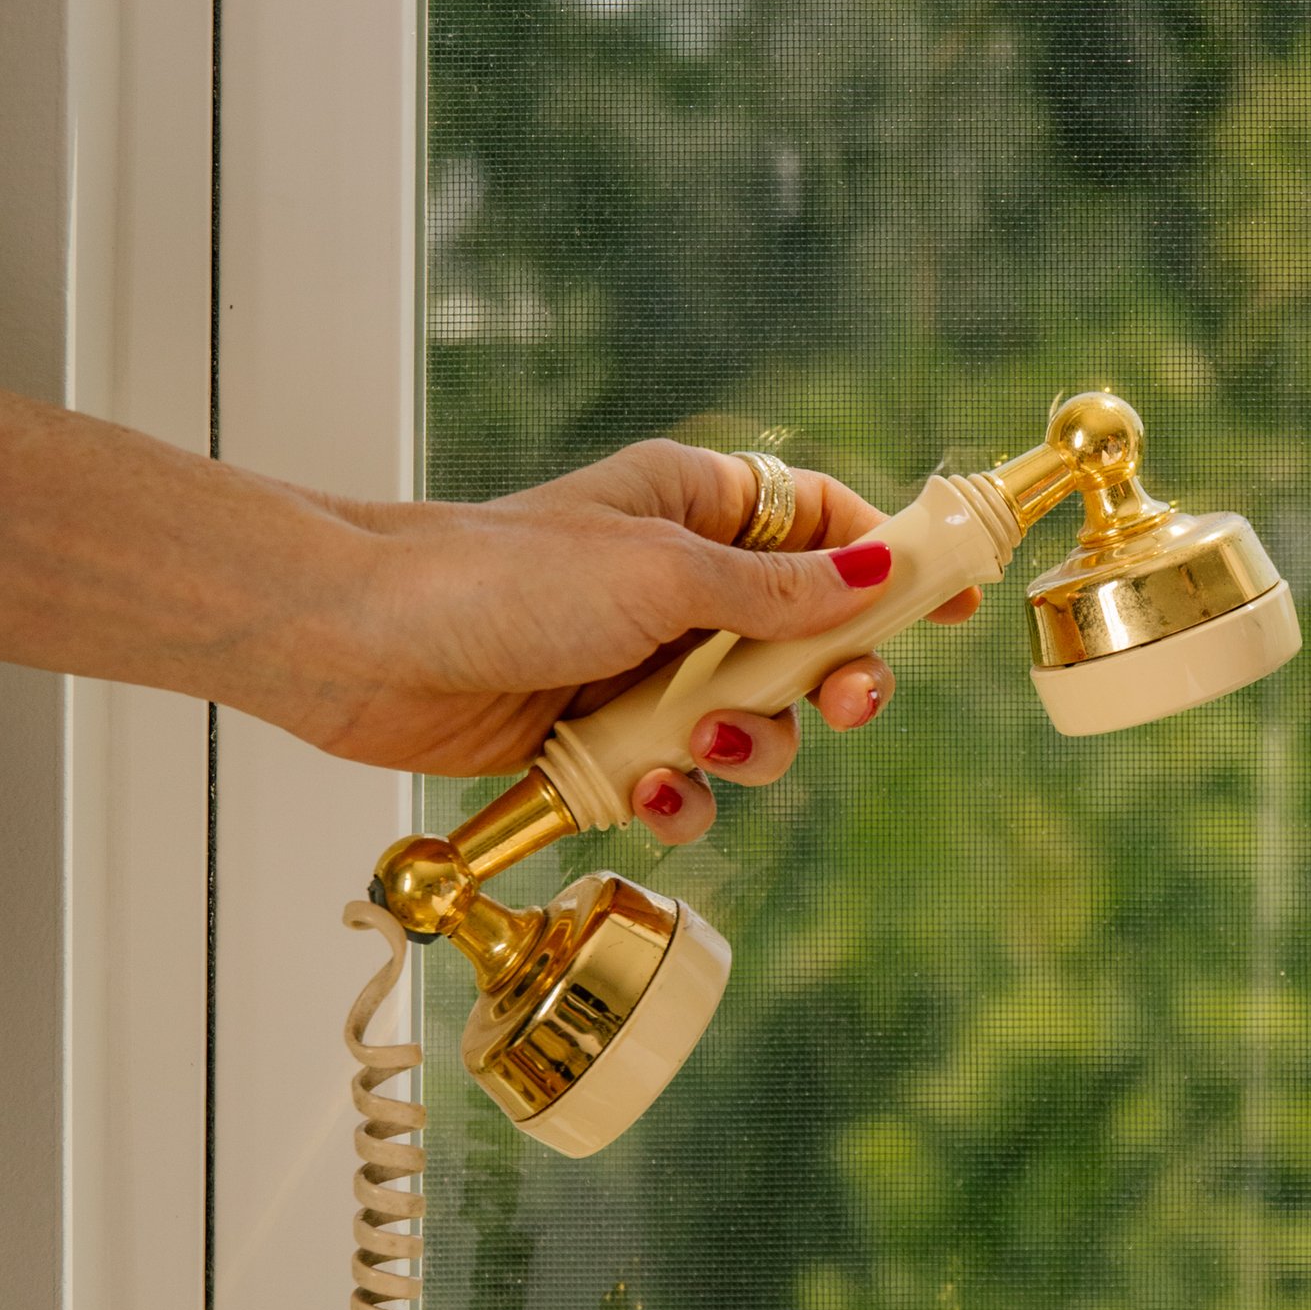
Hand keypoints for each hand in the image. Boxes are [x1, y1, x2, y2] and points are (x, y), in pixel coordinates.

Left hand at [306, 442, 978, 835]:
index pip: (826, 529)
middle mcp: (676, 587)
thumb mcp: (661, 577)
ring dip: (746, 751)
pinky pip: (682, 782)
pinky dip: (680, 800)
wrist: (357, 645)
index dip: (892, 569)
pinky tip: (653, 798)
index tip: (952, 606)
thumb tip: (881, 573)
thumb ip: (778, 592)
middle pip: (807, 643)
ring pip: (752, 726)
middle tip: (844, 706)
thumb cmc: (494, 580)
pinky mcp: (600, 740)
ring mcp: (640, 668)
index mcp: (697, 509)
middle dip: (828, 685)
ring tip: (696, 748)